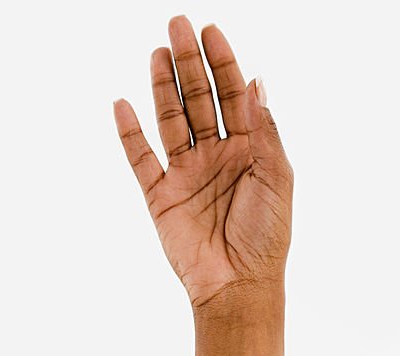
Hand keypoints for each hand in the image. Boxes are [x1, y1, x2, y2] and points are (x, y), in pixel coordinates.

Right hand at [114, 16, 292, 311]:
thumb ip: (263, 130)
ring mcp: (185, 174)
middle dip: (189, 63)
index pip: (232, 95)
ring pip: (170, 121)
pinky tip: (123, 105)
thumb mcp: (276, 177)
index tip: (211, 31)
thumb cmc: (267, 236)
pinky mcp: (159, 196)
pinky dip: (129, 133)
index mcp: (248, 149)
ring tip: (157, 54)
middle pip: (198, 99)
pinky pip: (140, 158)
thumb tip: (256, 81)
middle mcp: (215, 156)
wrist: (238, 285)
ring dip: (163, 87)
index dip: (223, 63)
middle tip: (177, 26)